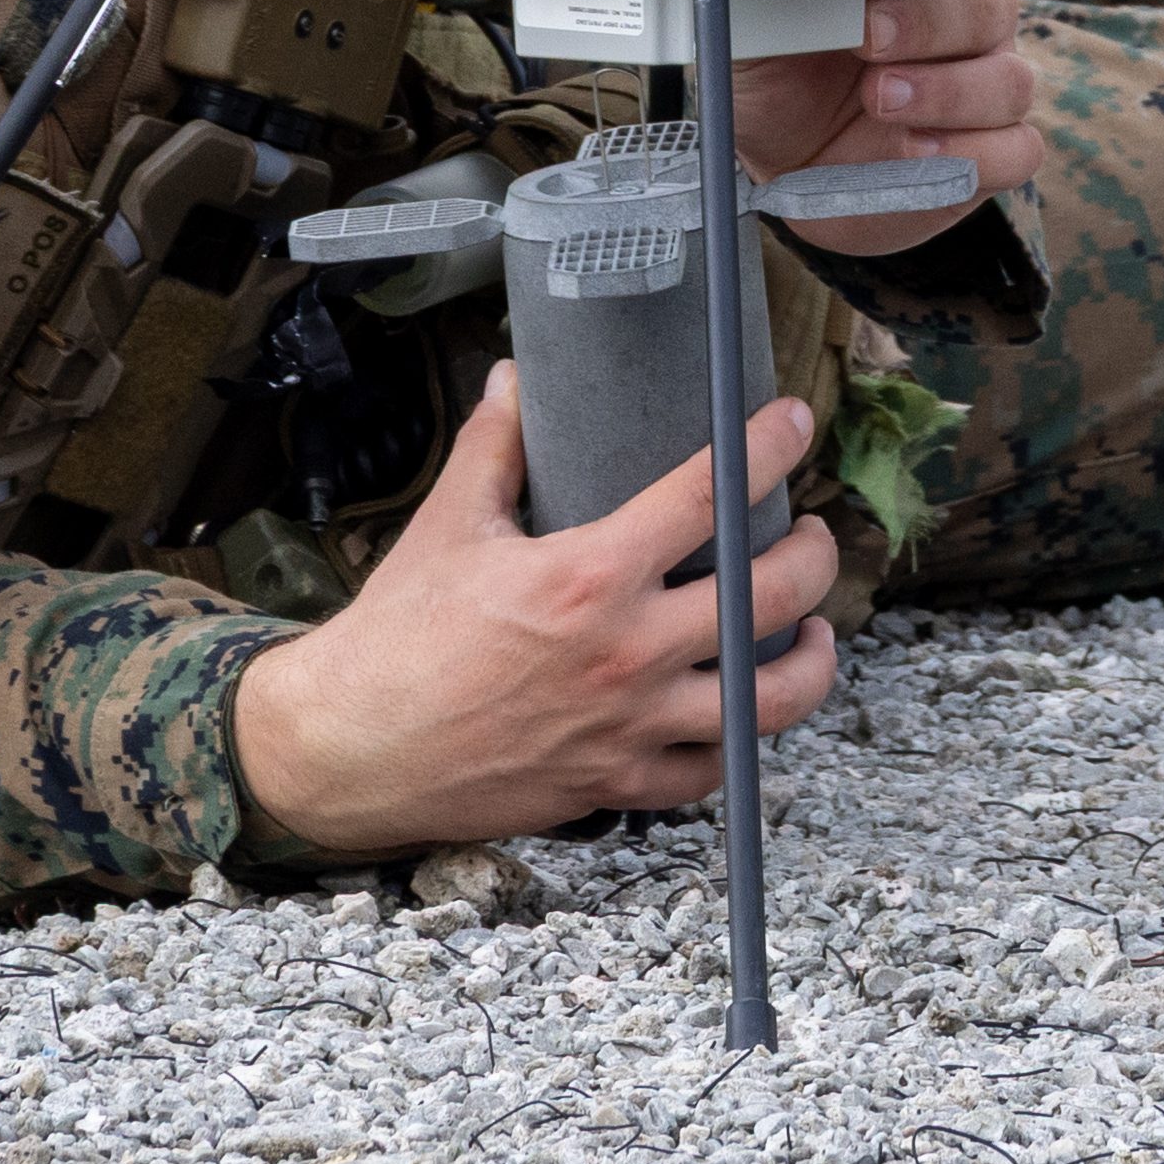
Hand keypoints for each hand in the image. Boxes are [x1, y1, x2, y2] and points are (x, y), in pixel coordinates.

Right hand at [227, 370, 842, 853]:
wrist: (348, 748)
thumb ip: (496, 446)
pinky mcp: (614, 785)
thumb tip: (515, 379)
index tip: (792, 421)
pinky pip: (711, 769)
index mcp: (589, 575)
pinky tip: (745, 706)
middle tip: (808, 530)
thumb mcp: (449, 524)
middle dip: (812, 552)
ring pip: (767, 699)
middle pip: (769, 595)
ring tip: (815, 627)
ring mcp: (628, 727)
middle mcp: (625, 654)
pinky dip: (741, 739)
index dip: (767, 446)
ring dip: (811, 658)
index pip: (712, 495)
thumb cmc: (394, 637)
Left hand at [719, 0, 1042, 259]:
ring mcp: (983, 92)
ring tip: (882, 101)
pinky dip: (974, 152)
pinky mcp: (988, 155)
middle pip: (989, 7)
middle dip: (927, 23)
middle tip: (867, 39)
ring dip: (949, 91)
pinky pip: (1018, 150)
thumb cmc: (778, 80)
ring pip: (1010, 80)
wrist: (779, 159)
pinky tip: (918, 150)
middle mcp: (964, 26)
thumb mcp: (759, 26)